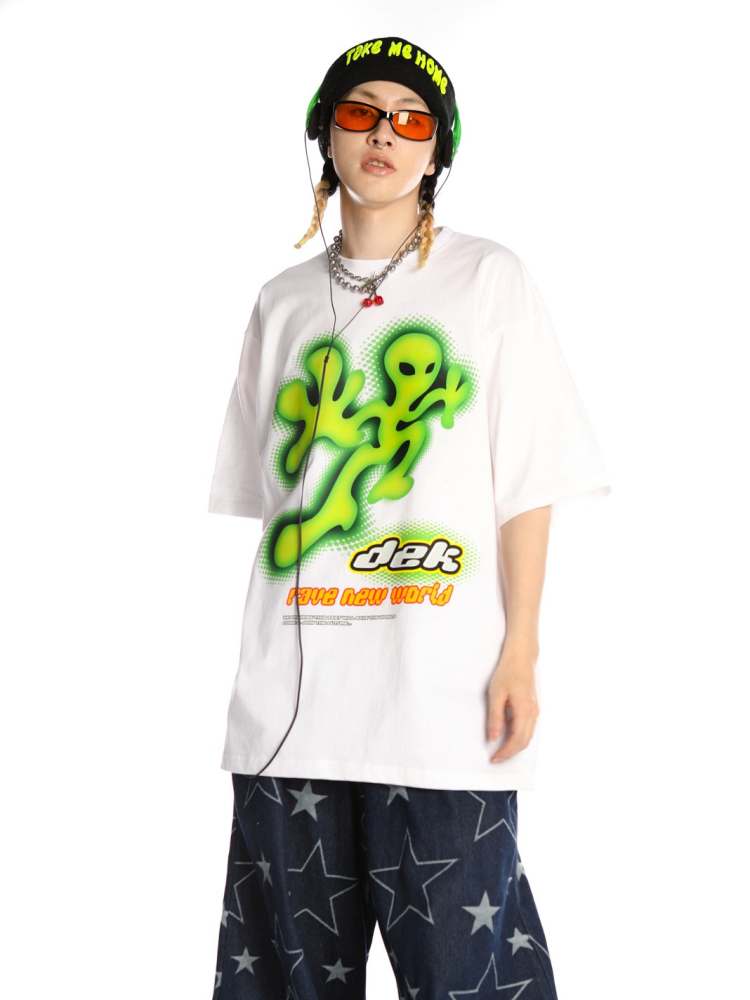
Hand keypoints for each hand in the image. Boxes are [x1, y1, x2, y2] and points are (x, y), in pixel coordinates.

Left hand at [486, 642, 539, 763]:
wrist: (522, 658)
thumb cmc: (508, 672)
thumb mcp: (496, 694)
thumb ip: (495, 717)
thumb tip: (493, 738)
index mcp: (524, 711)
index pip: (517, 740)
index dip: (506, 752)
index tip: (494, 758)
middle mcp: (533, 714)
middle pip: (524, 742)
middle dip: (510, 753)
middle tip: (495, 758)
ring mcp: (535, 712)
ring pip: (528, 737)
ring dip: (515, 747)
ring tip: (499, 750)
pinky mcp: (533, 709)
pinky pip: (528, 729)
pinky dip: (518, 738)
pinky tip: (506, 737)